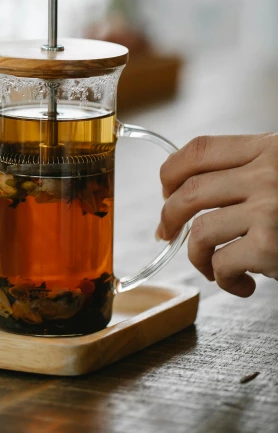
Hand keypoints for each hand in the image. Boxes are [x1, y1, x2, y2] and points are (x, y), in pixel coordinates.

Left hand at [157, 134, 277, 296]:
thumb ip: (250, 170)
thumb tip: (187, 190)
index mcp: (268, 148)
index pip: (199, 149)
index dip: (171, 171)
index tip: (166, 191)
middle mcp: (267, 173)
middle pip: (189, 190)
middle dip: (169, 217)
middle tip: (168, 234)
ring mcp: (270, 208)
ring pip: (199, 230)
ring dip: (196, 256)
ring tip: (212, 267)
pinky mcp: (271, 245)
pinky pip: (222, 263)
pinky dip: (224, 280)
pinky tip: (243, 284)